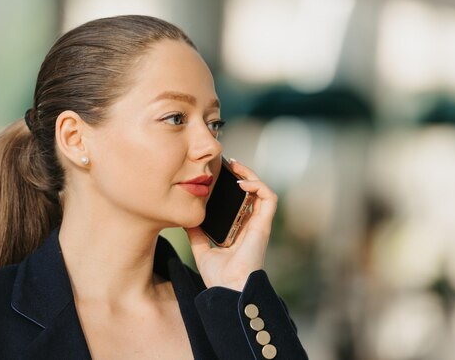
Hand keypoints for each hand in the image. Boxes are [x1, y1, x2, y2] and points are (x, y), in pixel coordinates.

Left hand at [185, 159, 277, 290]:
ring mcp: (259, 225)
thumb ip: (196, 235)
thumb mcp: (201, 251)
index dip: (235, 185)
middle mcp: (251, 225)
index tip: (221, 173)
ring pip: (263, 191)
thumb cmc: (218, 277)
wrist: (227, 291)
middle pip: (253, 193)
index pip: (242, 201)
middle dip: (243, 174)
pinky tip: (242, 182)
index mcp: (240, 230)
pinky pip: (269, 198)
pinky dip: (258, 186)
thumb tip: (185, 220)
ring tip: (236, 166)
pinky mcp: (263, 225)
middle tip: (228, 163)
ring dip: (252, 175)